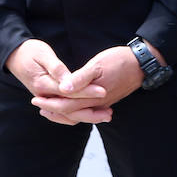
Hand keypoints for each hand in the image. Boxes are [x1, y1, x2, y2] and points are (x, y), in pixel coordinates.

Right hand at [6, 40, 107, 125]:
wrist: (14, 55)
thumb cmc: (30, 51)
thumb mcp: (43, 55)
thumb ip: (56, 70)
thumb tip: (67, 84)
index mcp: (43, 85)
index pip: (69, 93)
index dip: (87, 92)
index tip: (104, 91)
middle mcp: (44, 97)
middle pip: (70, 109)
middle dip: (91, 111)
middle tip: (110, 112)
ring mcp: (46, 99)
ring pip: (67, 114)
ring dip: (87, 116)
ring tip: (105, 115)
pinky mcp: (49, 99)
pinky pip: (64, 112)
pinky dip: (78, 114)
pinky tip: (90, 112)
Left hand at [31, 44, 150, 124]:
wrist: (141, 65)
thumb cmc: (119, 61)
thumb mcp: (98, 65)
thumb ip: (81, 78)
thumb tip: (63, 88)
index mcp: (92, 96)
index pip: (65, 105)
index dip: (49, 103)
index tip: (35, 98)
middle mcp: (96, 104)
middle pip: (70, 113)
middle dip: (51, 109)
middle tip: (37, 103)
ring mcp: (102, 105)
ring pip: (78, 115)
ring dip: (61, 113)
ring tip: (48, 109)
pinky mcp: (106, 101)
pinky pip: (86, 112)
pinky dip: (74, 111)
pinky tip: (70, 105)